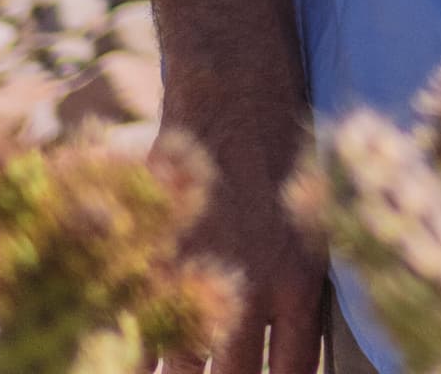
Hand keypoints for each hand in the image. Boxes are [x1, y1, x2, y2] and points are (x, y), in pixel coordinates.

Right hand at [152, 78, 324, 373]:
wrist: (235, 95)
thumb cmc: (287, 150)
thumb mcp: (319, 216)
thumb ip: (303, 284)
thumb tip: (294, 348)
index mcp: (301, 280)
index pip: (292, 372)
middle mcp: (250, 290)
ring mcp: (196, 277)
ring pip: (183, 369)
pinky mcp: (152, 258)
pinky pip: (135, 335)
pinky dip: (130, 362)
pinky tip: (121, 364)